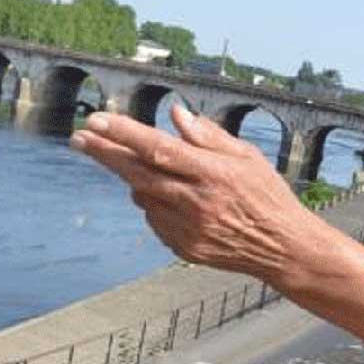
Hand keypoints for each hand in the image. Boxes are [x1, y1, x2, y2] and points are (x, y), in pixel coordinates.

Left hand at [70, 106, 314, 285]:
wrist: (283, 249)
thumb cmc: (268, 196)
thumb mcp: (248, 157)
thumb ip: (209, 136)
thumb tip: (175, 114)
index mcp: (215, 174)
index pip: (160, 148)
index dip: (124, 134)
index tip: (96, 120)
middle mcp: (198, 202)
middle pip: (138, 173)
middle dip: (105, 153)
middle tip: (80, 137)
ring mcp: (189, 229)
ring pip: (144, 197)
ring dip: (140, 179)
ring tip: (158, 172)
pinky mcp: (184, 248)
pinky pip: (155, 220)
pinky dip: (156, 205)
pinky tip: (178, 202)